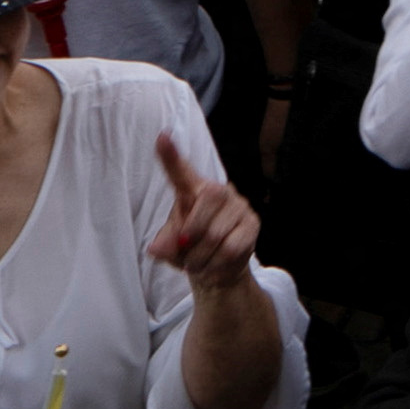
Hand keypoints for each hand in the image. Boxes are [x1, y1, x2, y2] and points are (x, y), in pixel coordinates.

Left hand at [147, 135, 262, 295]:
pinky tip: (213, 265)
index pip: (181, 171)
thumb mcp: (171, 248)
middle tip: (185, 252)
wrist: (217, 271)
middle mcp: (218, 192)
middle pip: (208, 198)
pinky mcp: (252, 224)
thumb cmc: (190, 249)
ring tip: (197, 263)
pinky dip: (215, 263)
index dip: (171, 156)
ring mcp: (238, 206)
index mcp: (193, 191)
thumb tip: (156, 248)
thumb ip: (164, 244)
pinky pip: (231, 247)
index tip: (161, 137)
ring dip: (200, 257)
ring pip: (216, 232)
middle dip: (191, 233)